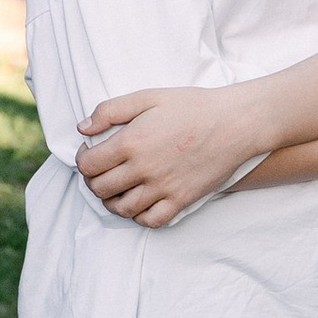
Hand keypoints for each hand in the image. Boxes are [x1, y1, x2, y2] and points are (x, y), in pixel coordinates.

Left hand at [73, 84, 263, 227]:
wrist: (235, 122)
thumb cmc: (192, 106)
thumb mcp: (147, 97)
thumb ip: (110, 110)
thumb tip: (82, 128)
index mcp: (131, 142)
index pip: (88, 165)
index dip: (82, 160)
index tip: (89, 152)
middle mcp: (144, 169)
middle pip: (101, 188)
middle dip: (93, 180)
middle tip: (102, 170)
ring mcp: (163, 188)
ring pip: (122, 208)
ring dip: (112, 201)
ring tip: (117, 188)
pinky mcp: (182, 200)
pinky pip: (151, 220)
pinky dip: (139, 216)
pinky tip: (140, 202)